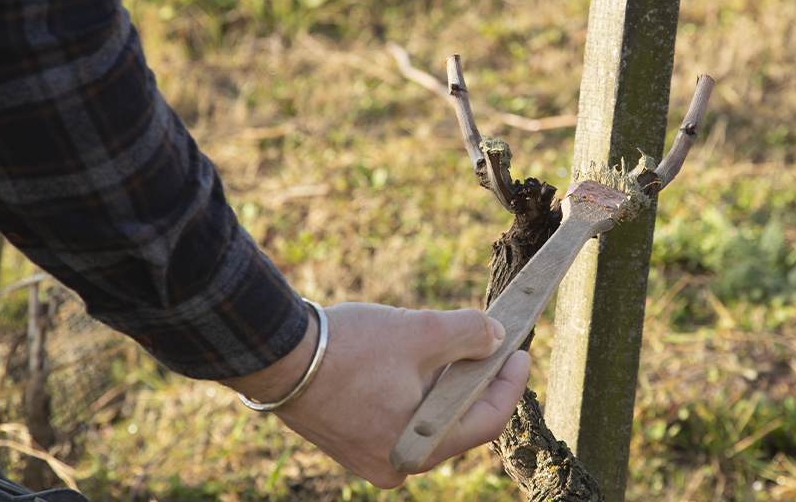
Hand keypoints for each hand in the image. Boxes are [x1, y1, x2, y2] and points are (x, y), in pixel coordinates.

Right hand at [221, 302, 530, 488]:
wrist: (276, 357)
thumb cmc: (348, 349)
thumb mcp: (421, 331)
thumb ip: (469, 334)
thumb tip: (495, 338)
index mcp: (422, 447)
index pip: (488, 419)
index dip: (510, 382)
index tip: (519, 350)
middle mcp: (398, 464)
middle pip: (455, 420)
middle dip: (472, 379)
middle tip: (484, 342)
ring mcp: (371, 458)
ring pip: (424, 418)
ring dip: (439, 383)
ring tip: (442, 343)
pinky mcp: (349, 444)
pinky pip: (396, 418)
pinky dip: (409, 391)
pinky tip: (405, 359)